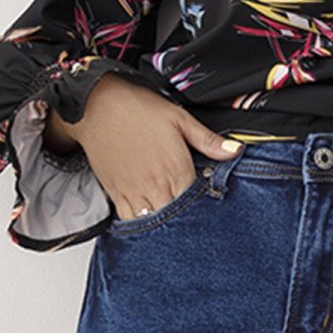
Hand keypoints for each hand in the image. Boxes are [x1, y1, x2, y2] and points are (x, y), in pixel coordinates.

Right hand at [47, 72, 240, 216]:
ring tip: (171, 225)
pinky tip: (147, 222)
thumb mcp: (179, 118)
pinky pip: (130, 220)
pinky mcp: (116, 194)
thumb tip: (235, 150)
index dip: (203, 207)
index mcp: (176, 169)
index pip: (197, 202)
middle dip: (185, 222)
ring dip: (162, 226)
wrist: (96, 106)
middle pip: (177, 218)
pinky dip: (139, 225)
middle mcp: (156, 185)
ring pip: (153, 224)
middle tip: (192, 223)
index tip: (208, 208)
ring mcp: (134, 192)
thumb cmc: (136, 108)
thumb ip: (208, 140)